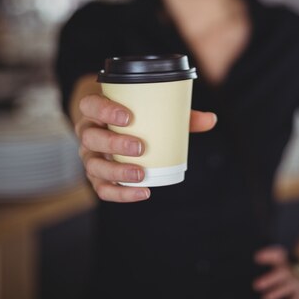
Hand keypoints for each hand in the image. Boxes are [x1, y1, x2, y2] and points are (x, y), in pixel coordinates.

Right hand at [75, 93, 216, 202]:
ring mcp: (89, 154)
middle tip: (140, 147)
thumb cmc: (130, 109)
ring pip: (93, 165)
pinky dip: (120, 193)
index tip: (127, 117)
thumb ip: (177, 112)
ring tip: (140, 175)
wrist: (107, 120)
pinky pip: (101, 187)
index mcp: (94, 108)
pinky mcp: (95, 174)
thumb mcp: (147, 105)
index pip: (90, 105)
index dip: (105, 111)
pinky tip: (142, 192)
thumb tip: (210, 119)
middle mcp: (87, 131)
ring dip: (116, 171)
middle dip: (114, 144)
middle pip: (90, 137)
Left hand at [252, 246, 298, 298]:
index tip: (256, 259)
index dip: (267, 257)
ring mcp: (298, 283)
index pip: (276, 256)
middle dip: (268, 280)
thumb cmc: (287, 261)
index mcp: (286, 261)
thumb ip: (268, 255)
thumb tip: (256, 257)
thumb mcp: (280, 254)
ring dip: (276, 294)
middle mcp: (292, 271)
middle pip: (280, 275)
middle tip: (255, 286)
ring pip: (286, 288)